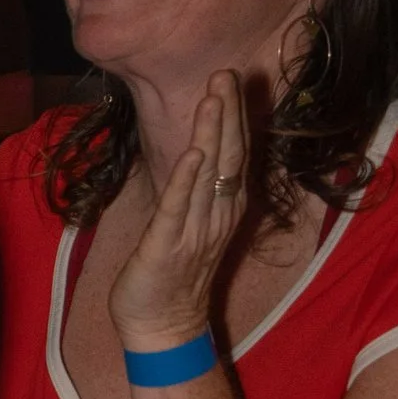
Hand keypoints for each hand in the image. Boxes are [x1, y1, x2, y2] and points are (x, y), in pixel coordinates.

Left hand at [108, 69, 249, 354]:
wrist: (162, 324)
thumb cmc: (173, 271)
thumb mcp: (192, 221)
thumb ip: (199, 187)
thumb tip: (202, 148)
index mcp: (224, 207)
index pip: (235, 154)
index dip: (235, 117)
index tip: (233, 79)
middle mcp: (217, 214)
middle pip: (229, 155)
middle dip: (227, 113)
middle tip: (226, 73)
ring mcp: (196, 230)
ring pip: (209, 173)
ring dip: (211, 132)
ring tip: (214, 95)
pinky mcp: (168, 245)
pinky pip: (180, 207)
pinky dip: (186, 178)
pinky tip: (192, 151)